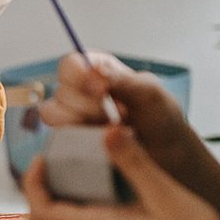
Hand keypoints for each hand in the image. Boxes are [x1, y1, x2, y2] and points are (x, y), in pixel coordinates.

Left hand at [23, 123, 219, 219]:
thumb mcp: (164, 191)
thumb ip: (133, 161)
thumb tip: (106, 129)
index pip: (42, 214)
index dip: (33, 184)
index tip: (44, 156)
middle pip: (47, 219)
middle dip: (42, 186)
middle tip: (57, 155)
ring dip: (61, 193)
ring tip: (78, 162)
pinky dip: (81, 201)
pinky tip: (104, 179)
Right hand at [42, 52, 190, 179]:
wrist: (168, 155)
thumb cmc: (161, 118)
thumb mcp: (150, 94)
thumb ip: (123, 81)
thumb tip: (93, 75)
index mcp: (98, 71)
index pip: (70, 65)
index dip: (79, 77)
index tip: (101, 93)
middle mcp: (81, 91)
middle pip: (61, 91)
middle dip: (87, 106)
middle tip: (115, 117)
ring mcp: (74, 117)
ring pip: (52, 114)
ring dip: (79, 124)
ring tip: (107, 131)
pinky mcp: (70, 141)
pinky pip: (56, 138)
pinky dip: (74, 141)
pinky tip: (99, 144)